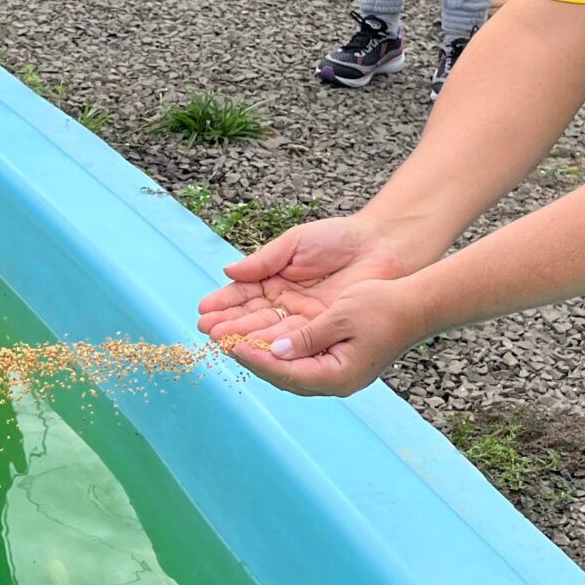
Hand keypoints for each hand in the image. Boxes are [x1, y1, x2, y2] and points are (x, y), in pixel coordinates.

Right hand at [197, 212, 415, 355]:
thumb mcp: (295, 244)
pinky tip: (251, 346)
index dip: (224, 304)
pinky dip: (272, 344)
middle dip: (228, 324)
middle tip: (206, 331)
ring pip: (269, 332)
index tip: (204, 311)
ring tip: (220, 340)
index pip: (244, 296)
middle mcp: (287, 305)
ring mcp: (304, 320)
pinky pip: (294, 340)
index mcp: (276, 281)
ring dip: (244, 337)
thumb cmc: (339, 239)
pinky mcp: (322, 331)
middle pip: (252, 318)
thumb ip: (263, 261)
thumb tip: (228, 271)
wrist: (380, 246)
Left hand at [217, 274, 430, 396]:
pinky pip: (298, 359)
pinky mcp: (336, 361)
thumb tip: (274, 349)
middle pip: (281, 374)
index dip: (252, 356)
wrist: (419, 306)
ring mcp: (336, 373)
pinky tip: (257, 336)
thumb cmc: (384, 306)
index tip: (226, 342)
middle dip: (248, 356)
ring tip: (228, 338)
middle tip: (217, 340)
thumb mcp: (342, 315)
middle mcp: (335, 381)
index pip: (284, 370)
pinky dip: (275, 347)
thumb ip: (306, 335)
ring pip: (287, 367)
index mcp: (337, 375)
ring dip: (257, 352)